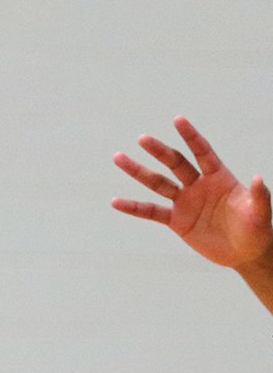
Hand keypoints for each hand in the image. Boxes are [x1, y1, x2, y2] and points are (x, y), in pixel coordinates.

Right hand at [112, 116, 272, 271]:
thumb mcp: (261, 212)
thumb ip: (259, 195)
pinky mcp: (176, 221)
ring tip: (119, 158)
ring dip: (138, 172)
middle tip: (142, 138)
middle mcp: (199, 186)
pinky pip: (151, 212)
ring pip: (158, 184)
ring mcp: (185, 202)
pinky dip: (133, 207)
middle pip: (175, 164)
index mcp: (219, 177)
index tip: (177, 120)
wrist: (244, 252)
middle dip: (159, 151)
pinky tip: (115, 201)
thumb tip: (257, 177)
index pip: (202, 152)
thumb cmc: (257, 229)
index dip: (191, 137)